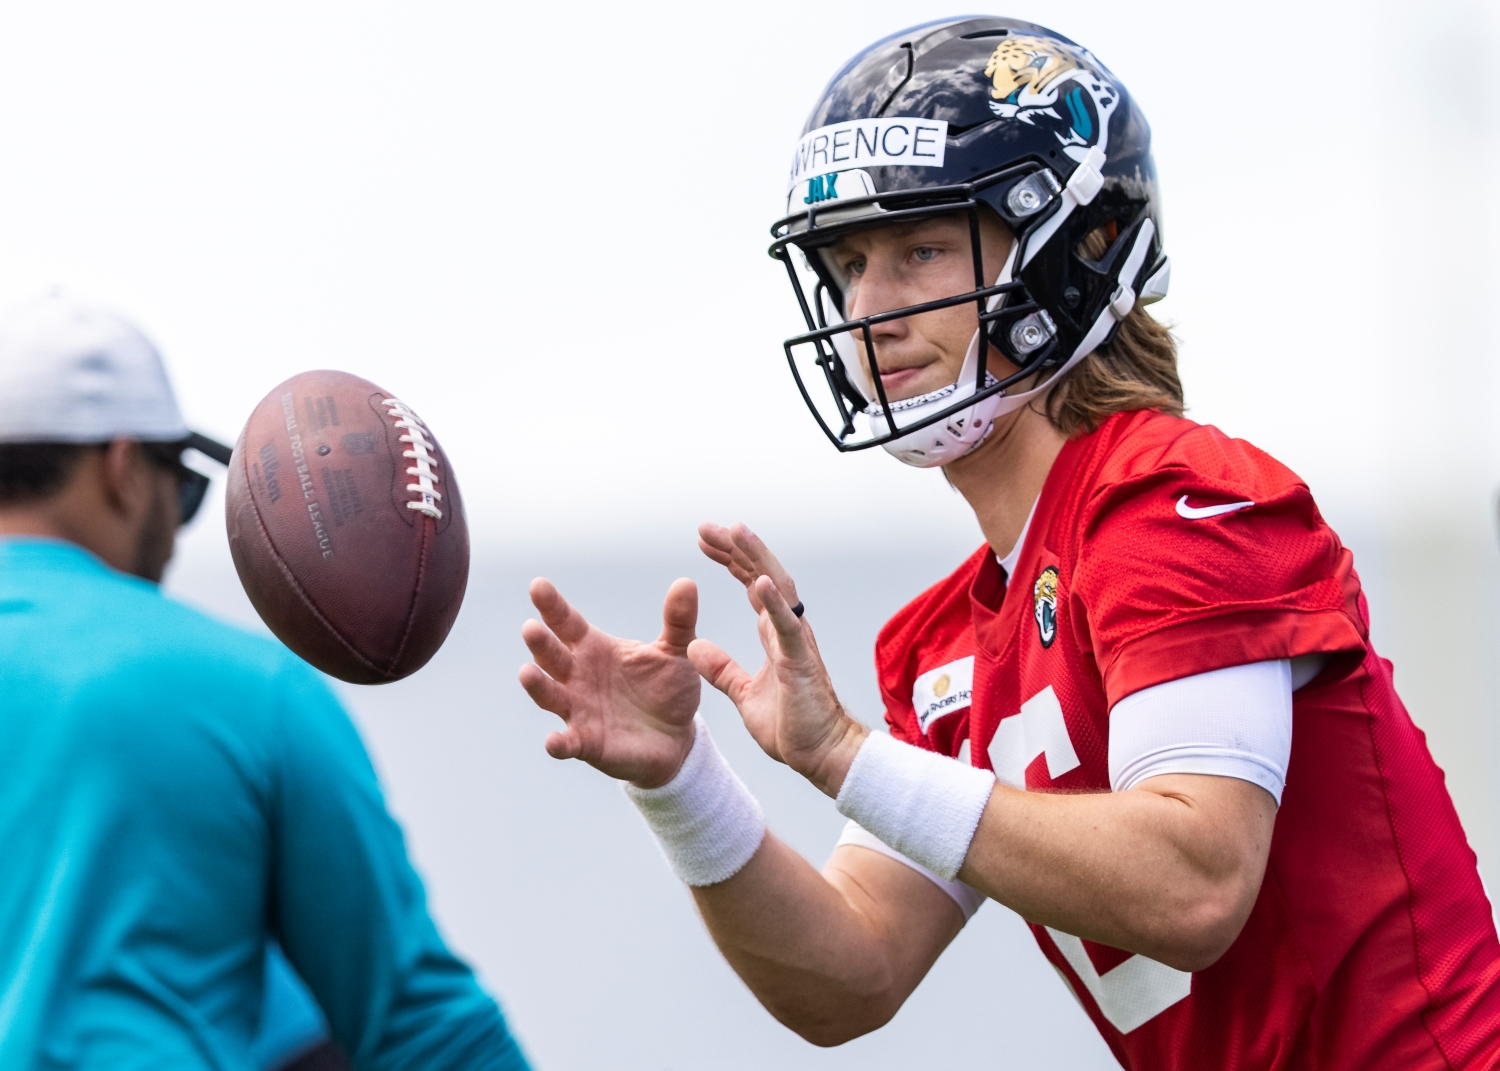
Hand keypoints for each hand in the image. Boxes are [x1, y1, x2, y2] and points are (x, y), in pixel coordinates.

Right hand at [519, 577, 700, 787]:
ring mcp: (579, 710)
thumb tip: (686, 582)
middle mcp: (578, 677)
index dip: (552, 605)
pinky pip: (569, 743)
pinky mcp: (588, 744)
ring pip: (551, 696)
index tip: (537, 585)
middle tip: (531, 628)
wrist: (676, 738)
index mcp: (594, 648)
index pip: (567, 623)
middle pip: (552, 656)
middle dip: (540, 643)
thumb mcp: (677, 651)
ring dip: (538, 686)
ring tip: (526, 673)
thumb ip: (678, 620)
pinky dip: (559, 744)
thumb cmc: (668, 688)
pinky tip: (553, 742)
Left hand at [690, 523, 866, 796]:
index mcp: (774, 634)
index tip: (705, 541)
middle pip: (761, 575)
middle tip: (706, 526)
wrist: (818, 755)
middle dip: (734, 549)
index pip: (750, 585)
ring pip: (778, 587)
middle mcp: (787, 629)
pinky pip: (788, 626)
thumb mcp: (743, 693)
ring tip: (735, 531)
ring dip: (755, 558)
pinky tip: (759, 581)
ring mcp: (796, 641)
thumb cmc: (790, 726)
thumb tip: (694, 648)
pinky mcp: (801, 661)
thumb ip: (722, 668)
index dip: (730, 561)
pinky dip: (775, 602)